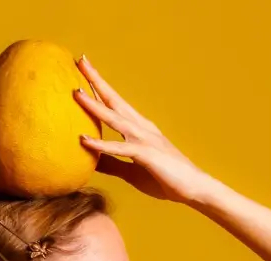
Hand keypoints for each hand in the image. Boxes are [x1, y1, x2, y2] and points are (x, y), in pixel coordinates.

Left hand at [74, 56, 216, 203]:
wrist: (194, 190)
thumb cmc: (165, 180)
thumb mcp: (132, 172)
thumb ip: (112, 164)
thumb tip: (91, 161)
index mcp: (139, 130)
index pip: (115, 104)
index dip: (99, 88)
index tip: (83, 72)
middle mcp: (141, 128)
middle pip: (114, 100)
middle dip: (97, 81)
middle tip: (80, 61)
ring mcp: (145, 139)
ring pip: (115, 118)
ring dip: (95, 104)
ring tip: (76, 92)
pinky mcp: (146, 155)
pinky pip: (119, 148)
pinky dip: (101, 144)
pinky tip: (83, 140)